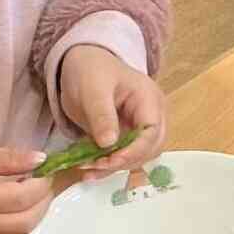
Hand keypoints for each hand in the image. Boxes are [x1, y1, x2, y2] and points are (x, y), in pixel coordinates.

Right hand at [0, 145, 53, 233]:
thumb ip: (7, 158)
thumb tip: (41, 159)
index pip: (22, 198)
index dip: (42, 184)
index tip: (47, 169)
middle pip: (26, 223)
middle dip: (44, 203)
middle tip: (45, 181)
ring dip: (36, 215)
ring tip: (33, 192)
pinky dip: (23, 226)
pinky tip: (20, 206)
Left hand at [58, 44, 168, 179]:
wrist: (81, 64)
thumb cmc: (91, 70)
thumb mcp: (93, 89)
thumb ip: (102, 115)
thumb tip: (109, 144)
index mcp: (148, 99)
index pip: (153, 131)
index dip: (134, 150)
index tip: (110, 161)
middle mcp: (151, 115)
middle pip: (151, 148)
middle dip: (125, 161)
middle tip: (96, 166)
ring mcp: (139, 126)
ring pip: (138, 156)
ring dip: (116, 167)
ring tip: (88, 170)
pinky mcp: (126, 136)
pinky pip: (124, 156)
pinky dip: (109, 165)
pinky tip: (90, 170)